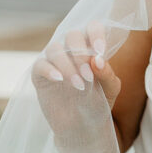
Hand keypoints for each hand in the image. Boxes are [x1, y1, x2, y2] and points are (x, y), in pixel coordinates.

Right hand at [32, 22, 121, 142]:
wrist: (84, 124)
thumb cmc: (101, 100)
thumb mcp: (111, 88)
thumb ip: (107, 73)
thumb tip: (96, 60)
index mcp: (91, 47)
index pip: (92, 27)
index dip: (96, 34)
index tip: (100, 51)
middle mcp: (72, 49)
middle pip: (72, 35)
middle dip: (81, 54)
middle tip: (89, 76)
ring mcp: (54, 60)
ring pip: (55, 48)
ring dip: (67, 65)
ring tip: (79, 86)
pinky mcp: (40, 74)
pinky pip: (40, 64)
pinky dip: (49, 69)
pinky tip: (59, 79)